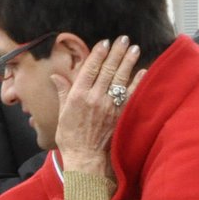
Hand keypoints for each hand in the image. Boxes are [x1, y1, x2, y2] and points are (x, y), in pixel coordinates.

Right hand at [52, 36, 142, 177]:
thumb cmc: (71, 139)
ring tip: (135, 49)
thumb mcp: (61, 115)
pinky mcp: (119, 115)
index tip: (105, 42)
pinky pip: (130, 95)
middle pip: (108, 70)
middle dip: (117, 52)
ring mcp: (109, 106)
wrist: (86, 160)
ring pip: (120, 79)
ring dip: (128, 62)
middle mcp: (94, 98)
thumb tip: (56, 77)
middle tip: (124, 39)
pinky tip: (142, 71)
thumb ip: (62, 93)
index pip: (90, 69)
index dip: (98, 54)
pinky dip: (137, 82)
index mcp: (78, 96)